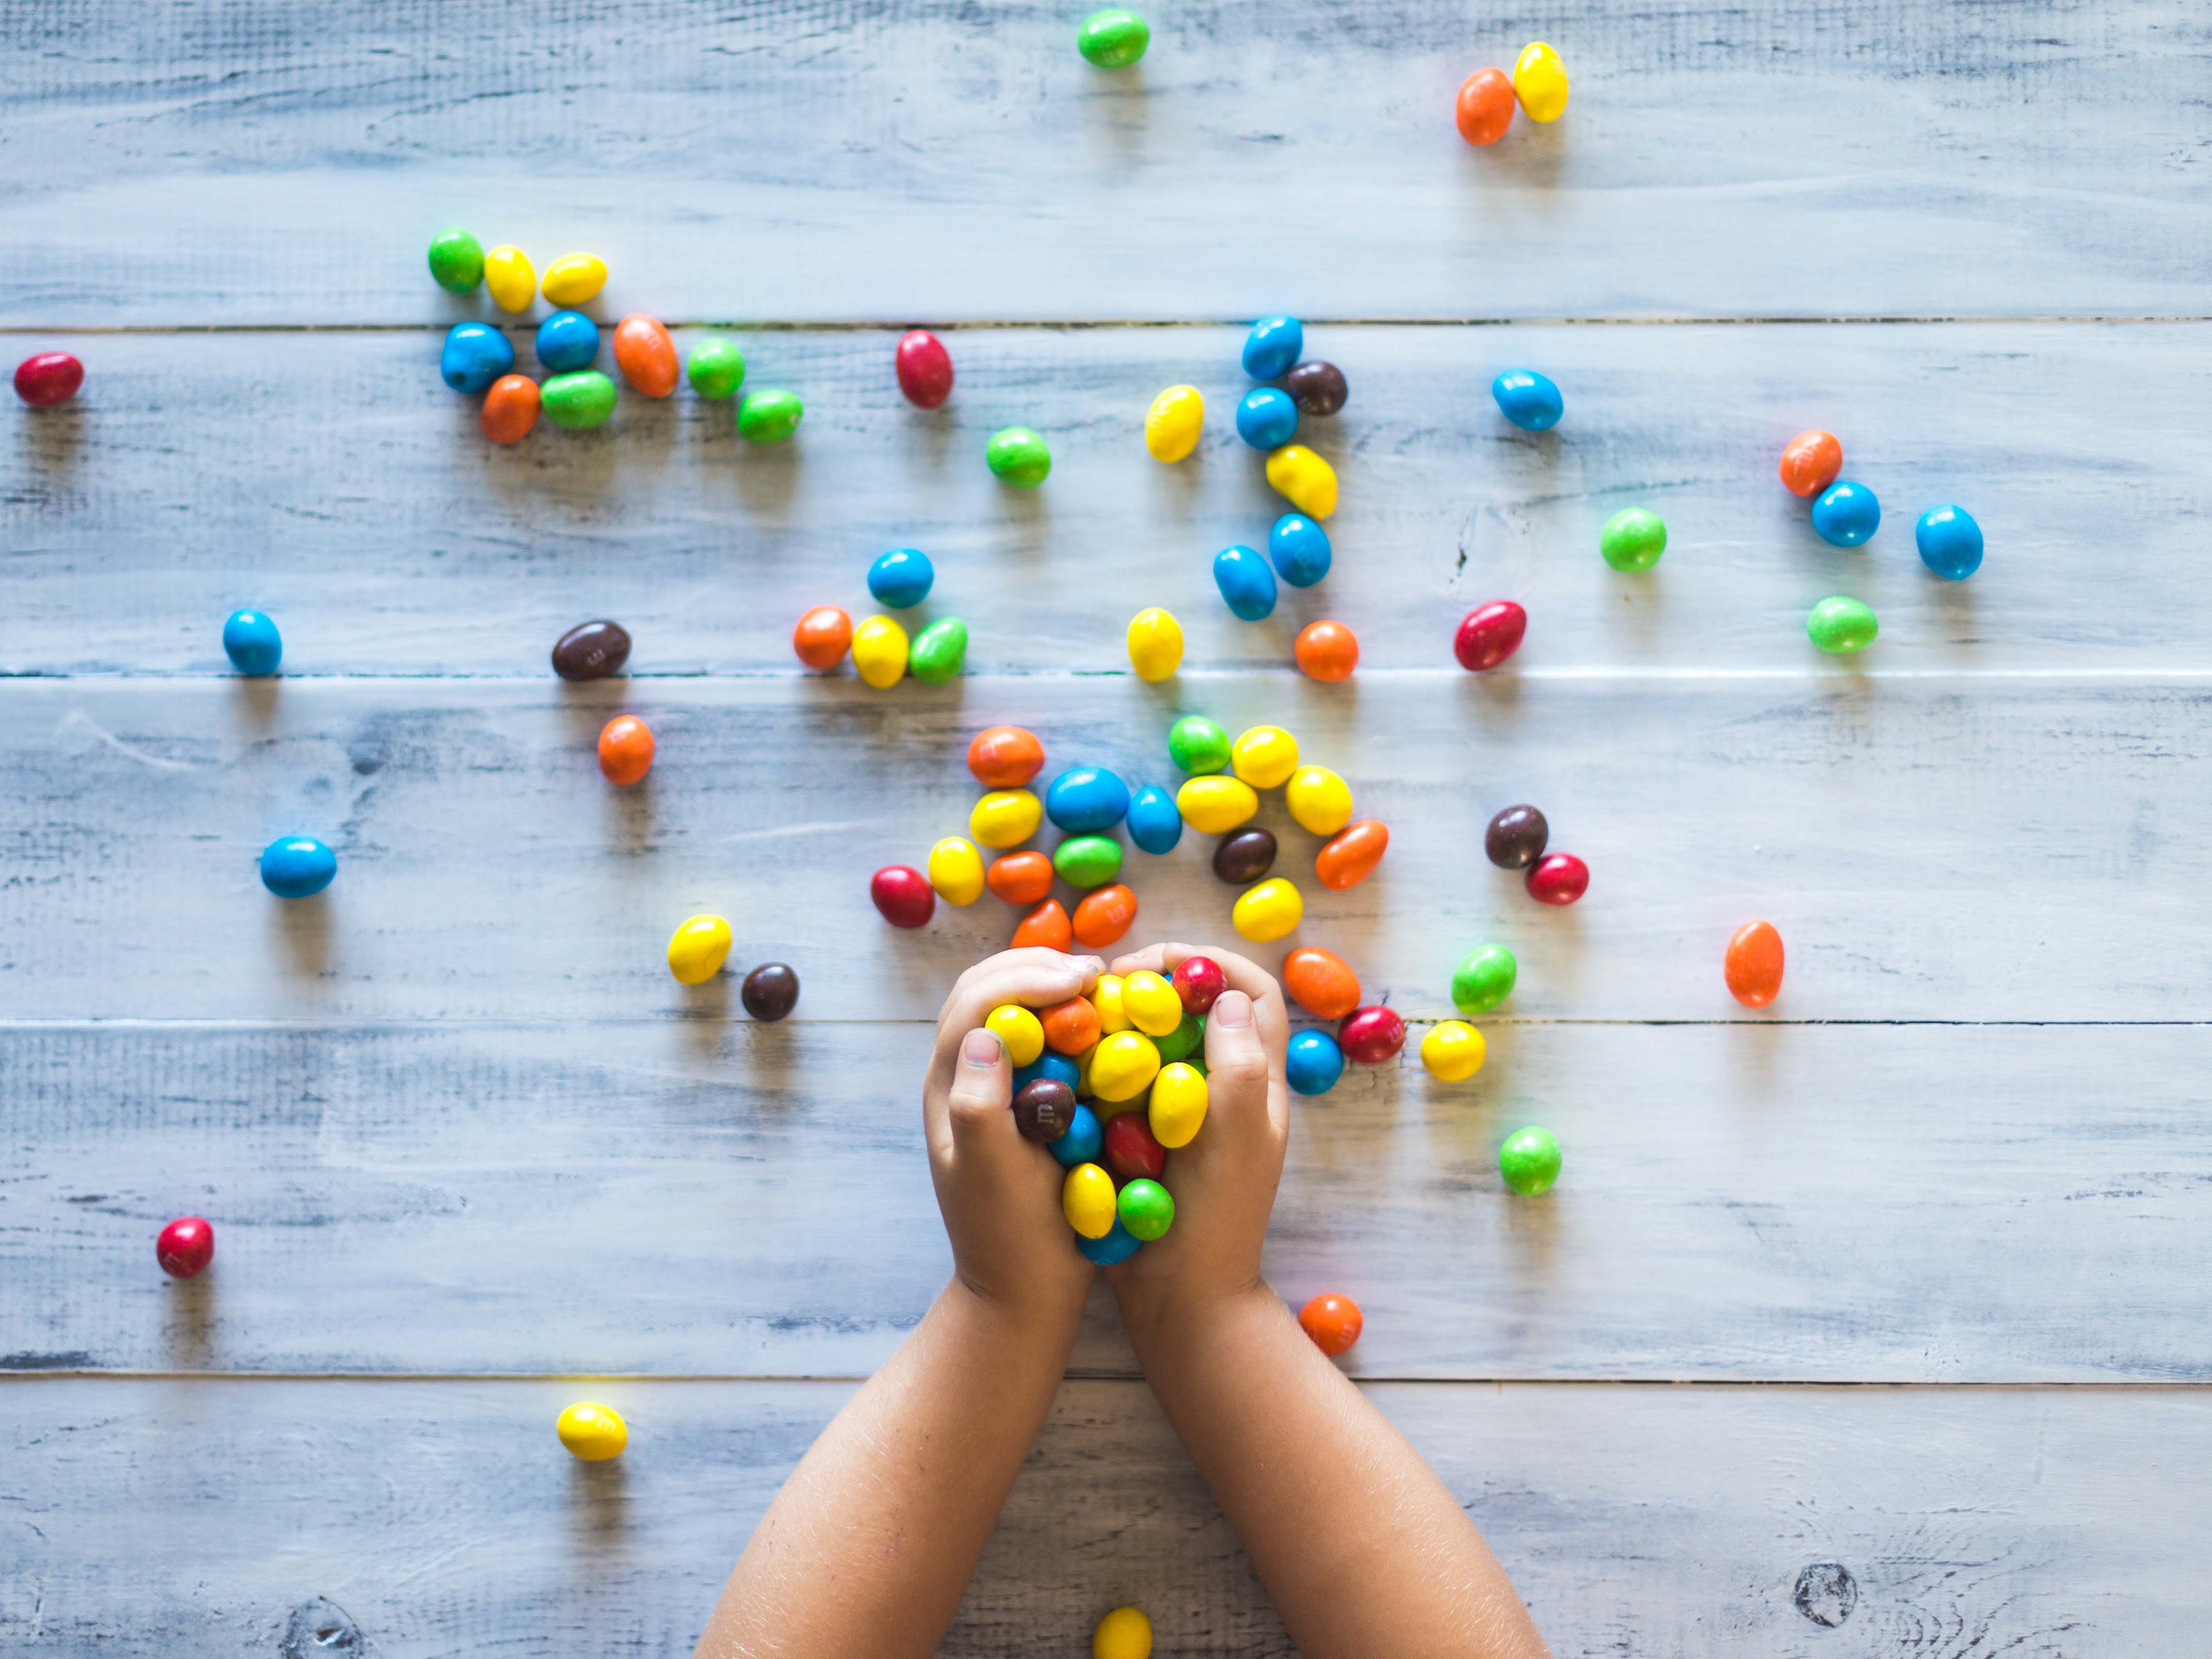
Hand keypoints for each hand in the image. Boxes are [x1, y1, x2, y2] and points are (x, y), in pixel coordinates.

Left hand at [924, 947, 1105, 1321]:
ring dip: (1050, 984)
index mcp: (949, 1088)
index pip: (975, 1004)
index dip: (1025, 978)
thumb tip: (986, 1035)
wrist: (1022, 1294)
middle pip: (986, 990)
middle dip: (1036, 966)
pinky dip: (1067, 1018)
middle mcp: (963, 1078)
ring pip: (1011, 1008)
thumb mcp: (992, 1176)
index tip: (1081, 979)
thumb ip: (979, 1107)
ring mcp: (991, 1088)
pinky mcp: (1023, 1104)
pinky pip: (1038, 1039)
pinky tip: (1105, 1022)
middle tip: (1094, 971)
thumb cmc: (1010, 1238)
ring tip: (1101, 985)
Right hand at [1097, 942, 1290, 1341]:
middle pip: (1200, 1007)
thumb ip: (1238, 1069)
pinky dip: (1101, 1063)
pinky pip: (1127, 1081)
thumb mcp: (1236, 1141)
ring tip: (1082, 1014)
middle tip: (1104, 984)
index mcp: (1258, 1084)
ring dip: (1123, 1019)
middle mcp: (1225, 1090)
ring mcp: (1185, 1114)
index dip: (1210, 963)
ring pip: (1159, 1040)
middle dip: (1155, 982)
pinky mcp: (1148, 1137)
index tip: (1155, 961)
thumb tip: (1227, 997)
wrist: (1183, 1301)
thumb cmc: (1216, 1222)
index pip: (1252, 993)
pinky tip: (1067, 1062)